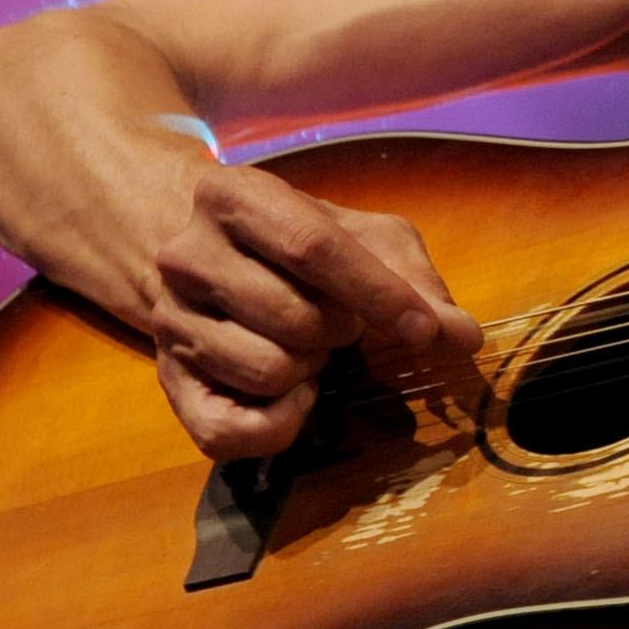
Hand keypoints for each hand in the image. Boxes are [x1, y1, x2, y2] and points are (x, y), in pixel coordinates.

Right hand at [141, 165, 483, 461]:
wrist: (212, 256)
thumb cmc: (301, 242)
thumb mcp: (365, 238)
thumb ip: (417, 281)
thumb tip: (462, 337)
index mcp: (235, 197)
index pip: (313, 249)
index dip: (378, 296)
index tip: (423, 330)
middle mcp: (186, 254)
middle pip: (296, 318)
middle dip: (340, 330)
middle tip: (336, 319)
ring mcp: (168, 319)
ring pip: (268, 371)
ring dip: (310, 369)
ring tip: (304, 344)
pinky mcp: (166, 380)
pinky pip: (227, 432)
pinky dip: (280, 424)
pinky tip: (291, 393)